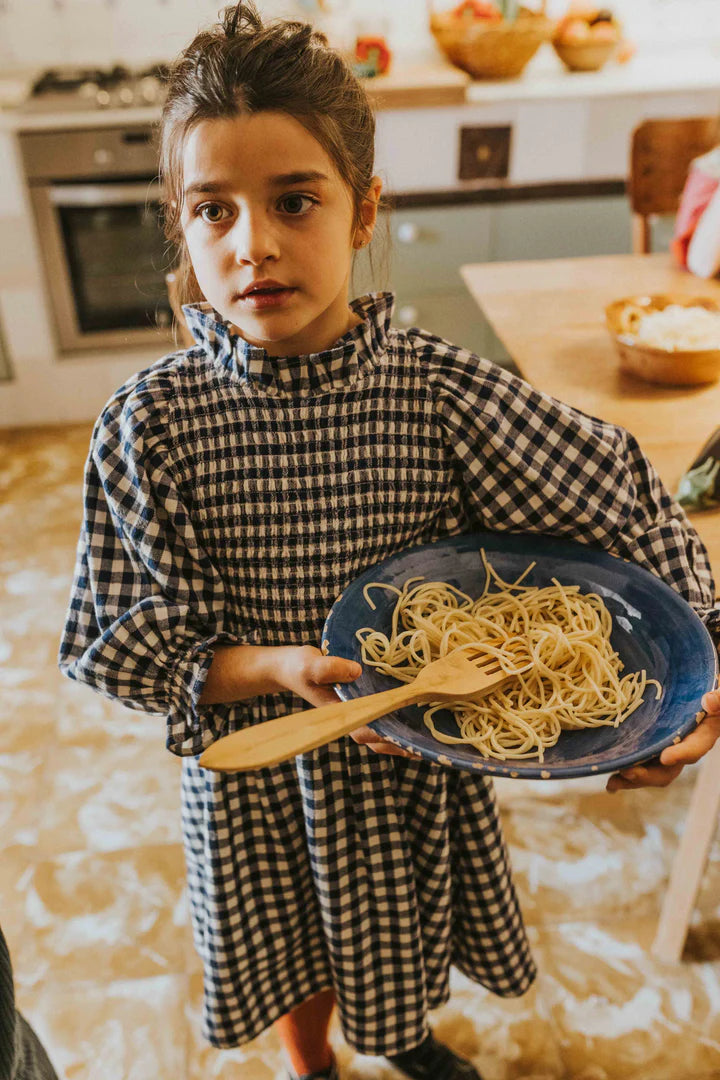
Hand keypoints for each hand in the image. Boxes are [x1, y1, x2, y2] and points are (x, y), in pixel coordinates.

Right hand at [279, 646, 417, 757]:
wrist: (292, 667)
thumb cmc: (298, 667)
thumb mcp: (309, 664)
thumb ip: (328, 667)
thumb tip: (356, 671)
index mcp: (338, 714)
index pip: (363, 731)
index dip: (383, 737)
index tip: (404, 737)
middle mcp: (351, 718)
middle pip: (377, 740)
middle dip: (400, 744)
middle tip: (425, 744)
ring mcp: (357, 713)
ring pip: (382, 731)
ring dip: (402, 736)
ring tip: (428, 738)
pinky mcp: (362, 704)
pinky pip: (382, 717)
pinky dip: (399, 720)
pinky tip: (419, 716)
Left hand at [606, 688, 719, 791]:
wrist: (699, 694)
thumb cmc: (711, 694)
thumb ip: (719, 699)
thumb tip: (709, 701)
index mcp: (704, 735)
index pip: (696, 747)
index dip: (682, 754)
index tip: (665, 757)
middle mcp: (685, 747)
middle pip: (670, 769)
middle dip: (648, 775)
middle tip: (628, 772)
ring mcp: (668, 749)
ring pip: (653, 771)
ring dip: (633, 779)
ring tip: (612, 784)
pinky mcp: (652, 747)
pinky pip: (641, 764)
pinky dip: (626, 773)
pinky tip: (610, 781)